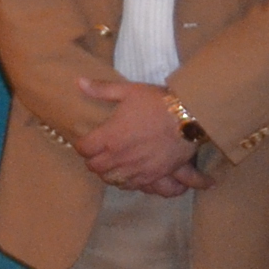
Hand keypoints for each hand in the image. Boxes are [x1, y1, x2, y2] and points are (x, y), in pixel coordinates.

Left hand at [74, 77, 208, 194]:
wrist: (190, 117)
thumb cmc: (158, 102)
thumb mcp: (128, 91)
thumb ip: (101, 90)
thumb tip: (79, 82)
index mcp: (109, 137)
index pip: (84, 149)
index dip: (82, 145)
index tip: (87, 141)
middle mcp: (120, 156)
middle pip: (95, 167)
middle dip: (92, 160)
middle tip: (97, 153)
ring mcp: (137, 168)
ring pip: (111, 179)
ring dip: (108, 172)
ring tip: (111, 164)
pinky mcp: (154, 175)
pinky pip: (133, 186)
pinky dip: (126, 181)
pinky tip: (127, 173)